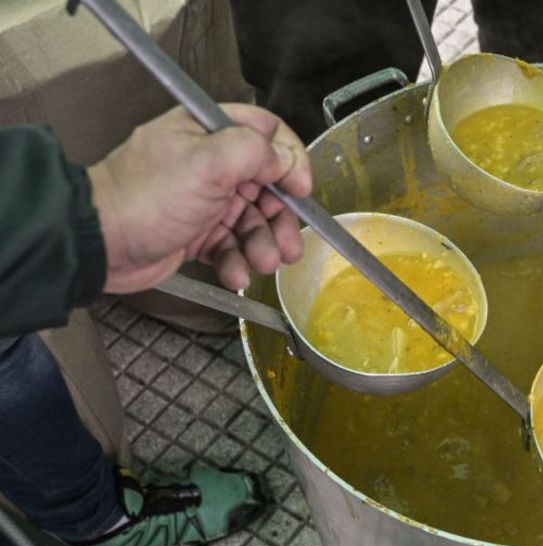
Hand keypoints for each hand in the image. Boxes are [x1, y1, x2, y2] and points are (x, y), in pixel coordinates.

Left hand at [89, 104, 311, 293]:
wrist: (100, 244)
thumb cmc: (146, 197)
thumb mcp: (207, 163)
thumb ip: (254, 152)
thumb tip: (284, 161)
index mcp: (209, 132)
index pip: (267, 132)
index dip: (290, 159)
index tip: (299, 188)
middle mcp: (209, 162)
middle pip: (267, 186)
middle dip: (281, 218)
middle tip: (289, 245)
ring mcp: (203, 199)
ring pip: (253, 221)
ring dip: (263, 245)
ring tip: (263, 264)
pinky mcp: (197, 233)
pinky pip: (231, 246)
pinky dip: (237, 262)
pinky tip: (234, 275)